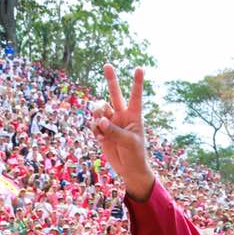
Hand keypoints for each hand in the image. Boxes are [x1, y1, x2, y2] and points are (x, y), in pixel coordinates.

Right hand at [90, 64, 152, 200]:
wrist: (129, 169)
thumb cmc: (136, 155)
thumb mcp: (128, 142)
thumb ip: (114, 130)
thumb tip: (100, 120)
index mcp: (134, 115)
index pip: (135, 96)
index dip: (137, 82)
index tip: (139, 68)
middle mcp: (121, 115)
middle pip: (114, 94)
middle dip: (111, 79)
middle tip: (107, 65)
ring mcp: (111, 122)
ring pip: (99, 110)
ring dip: (98, 115)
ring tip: (101, 127)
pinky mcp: (102, 131)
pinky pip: (94, 124)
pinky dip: (95, 130)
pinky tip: (101, 139)